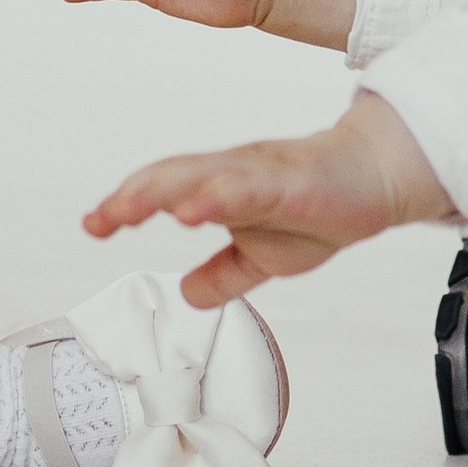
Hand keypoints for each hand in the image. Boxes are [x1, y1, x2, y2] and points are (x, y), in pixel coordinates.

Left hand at [82, 94, 451, 307]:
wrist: (374, 177)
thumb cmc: (319, 209)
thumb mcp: (265, 256)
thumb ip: (225, 274)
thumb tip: (187, 295)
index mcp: (221, 186)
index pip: (164, 190)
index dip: (127, 205)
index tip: (93, 225)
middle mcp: (232, 171)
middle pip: (170, 177)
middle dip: (131, 198)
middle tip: (97, 221)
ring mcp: (258, 171)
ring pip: (200, 176)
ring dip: (160, 191)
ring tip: (125, 209)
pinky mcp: (289, 179)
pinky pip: (247, 186)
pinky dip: (215, 195)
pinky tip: (190, 210)